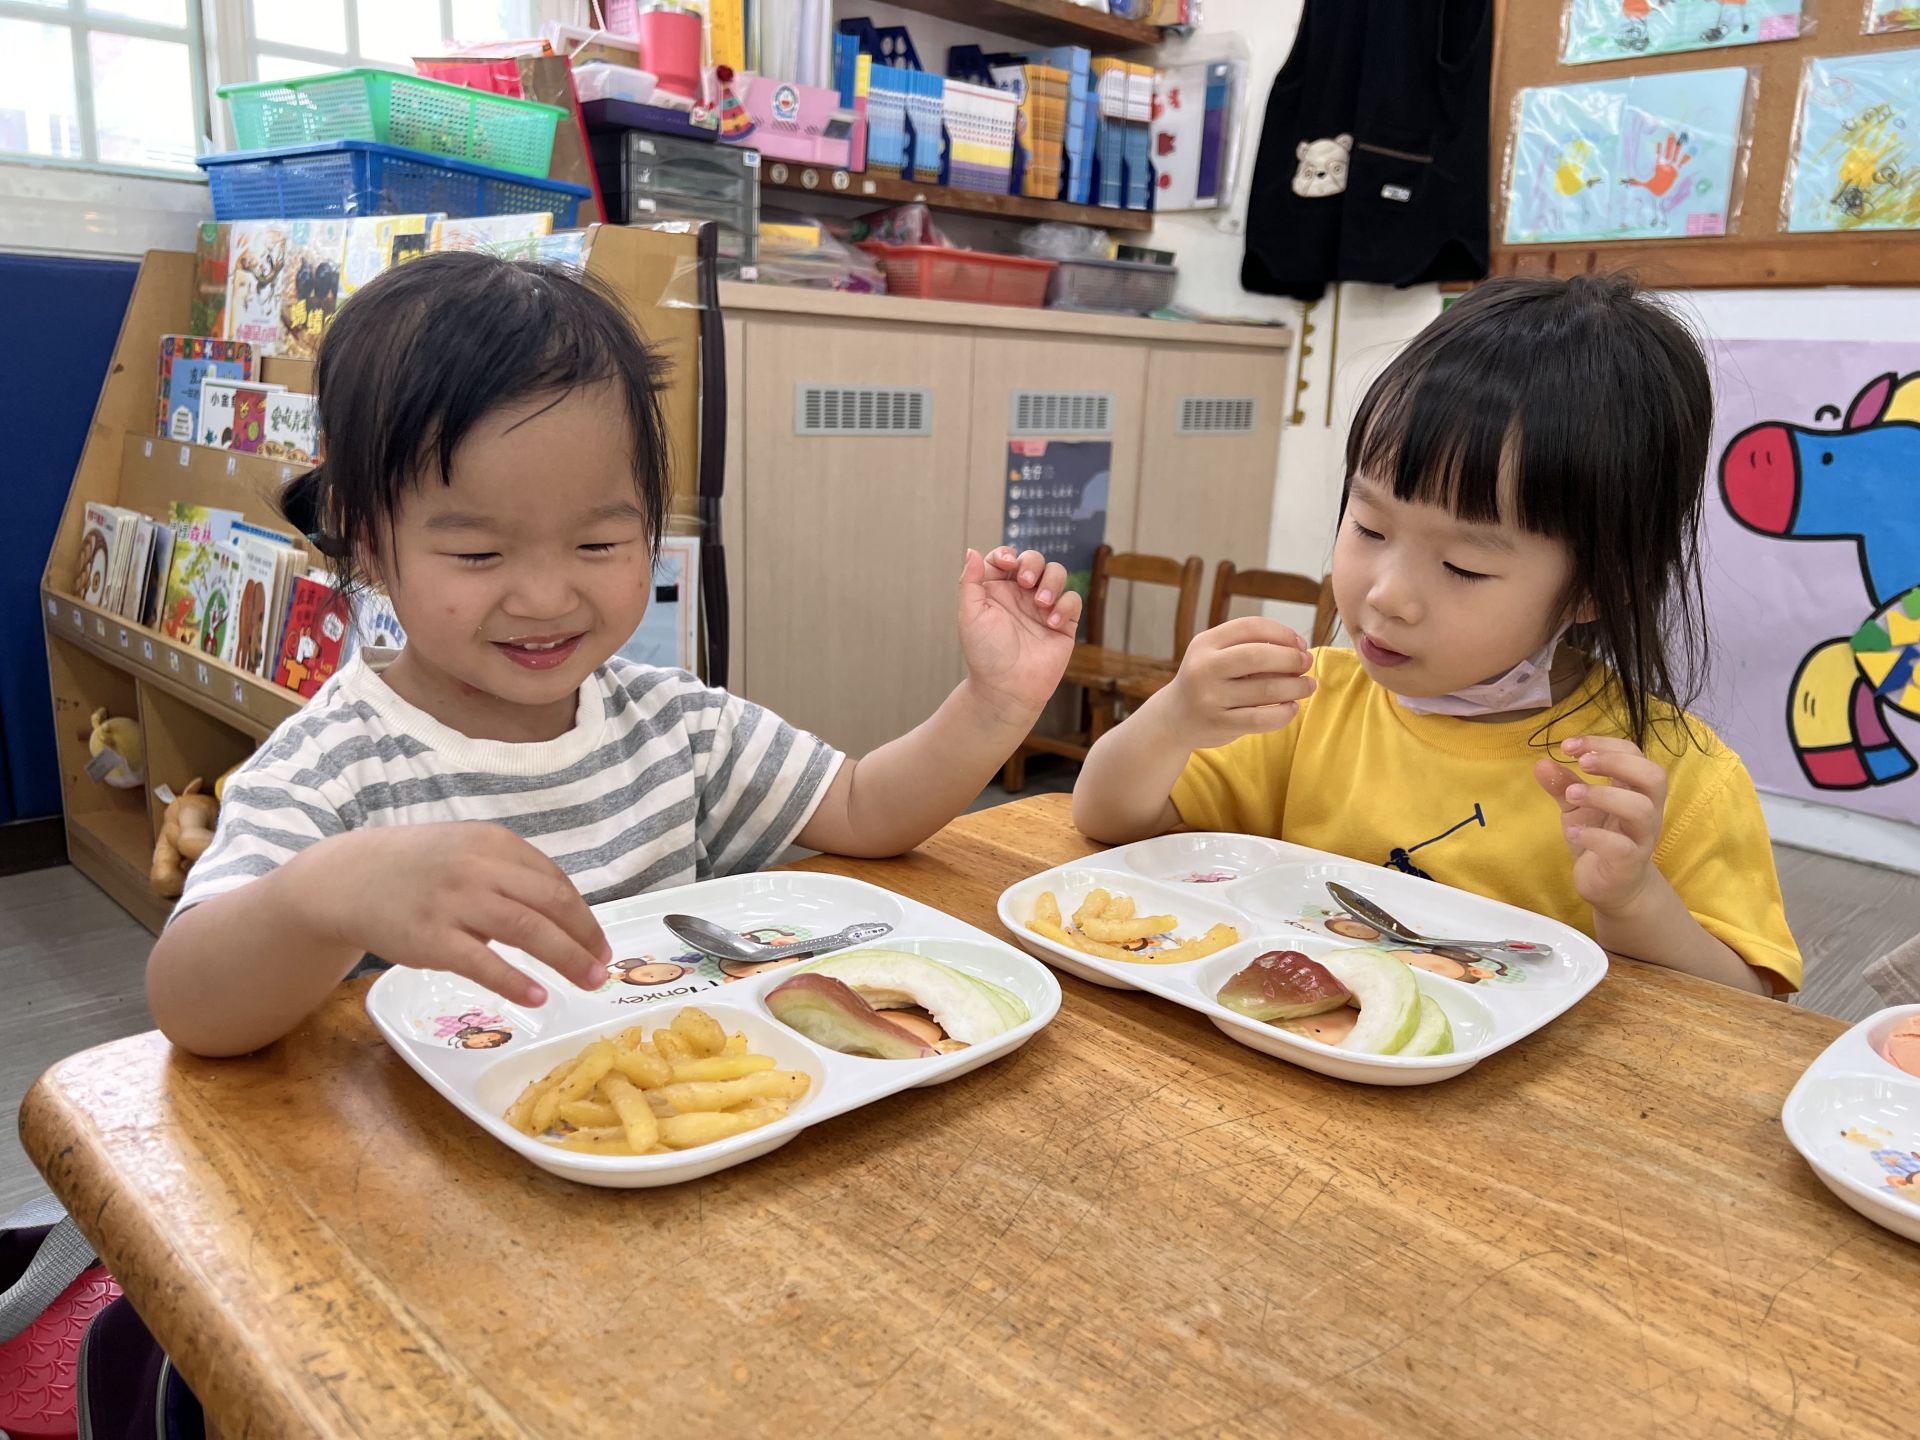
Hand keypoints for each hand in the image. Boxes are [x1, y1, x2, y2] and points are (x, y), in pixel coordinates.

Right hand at [304, 824, 610, 1005]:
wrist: (348, 878)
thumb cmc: (417, 868)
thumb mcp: (467, 851)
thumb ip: (509, 873)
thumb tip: (562, 913)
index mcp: (494, 843)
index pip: (554, 881)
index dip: (584, 915)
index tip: (599, 941)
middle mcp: (480, 867)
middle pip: (551, 904)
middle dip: (585, 938)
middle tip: (604, 966)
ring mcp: (456, 902)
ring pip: (528, 930)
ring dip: (566, 959)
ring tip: (588, 981)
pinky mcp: (432, 938)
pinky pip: (484, 963)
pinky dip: (516, 981)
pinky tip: (538, 995)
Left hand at [957, 547, 1083, 722]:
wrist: (1007, 688)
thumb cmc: (985, 654)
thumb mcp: (970, 615)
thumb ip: (970, 581)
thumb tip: (971, 550)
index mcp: (997, 590)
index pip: (1005, 558)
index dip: (1007, 554)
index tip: (1007, 565)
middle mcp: (1021, 596)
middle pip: (1034, 560)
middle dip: (1033, 563)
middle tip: (1026, 583)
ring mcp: (1043, 608)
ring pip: (1056, 573)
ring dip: (1051, 581)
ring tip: (1041, 603)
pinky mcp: (1063, 623)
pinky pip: (1073, 599)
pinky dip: (1065, 605)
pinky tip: (1052, 623)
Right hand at [1154, 615, 1314, 750]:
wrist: (1174, 718)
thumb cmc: (1207, 681)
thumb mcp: (1216, 656)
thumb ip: (1250, 648)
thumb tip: (1299, 650)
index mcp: (1205, 643)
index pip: (1251, 627)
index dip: (1282, 633)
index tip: (1299, 644)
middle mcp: (1204, 668)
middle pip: (1259, 656)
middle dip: (1291, 659)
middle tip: (1306, 664)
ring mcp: (1210, 698)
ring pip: (1265, 690)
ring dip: (1296, 687)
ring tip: (1308, 686)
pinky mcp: (1219, 724)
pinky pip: (1261, 719)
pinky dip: (1284, 713)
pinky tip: (1292, 707)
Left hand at [1534, 736, 1668, 915]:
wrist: (1611, 886)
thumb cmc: (1600, 838)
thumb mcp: (1577, 807)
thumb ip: (1563, 785)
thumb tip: (1541, 762)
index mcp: (1635, 789)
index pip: (1634, 753)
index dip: (1604, 743)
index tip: (1568, 745)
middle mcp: (1647, 810)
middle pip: (1653, 776)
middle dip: (1616, 762)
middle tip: (1582, 763)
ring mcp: (1641, 838)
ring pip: (1641, 809)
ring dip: (1603, 796)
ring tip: (1572, 796)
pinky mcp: (1629, 863)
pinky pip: (1620, 847)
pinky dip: (1594, 835)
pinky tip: (1573, 832)